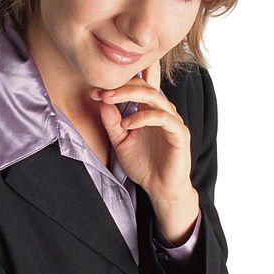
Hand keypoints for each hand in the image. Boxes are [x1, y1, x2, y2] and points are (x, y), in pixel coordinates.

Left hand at [90, 60, 199, 243]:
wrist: (160, 188)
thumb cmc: (143, 165)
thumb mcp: (120, 142)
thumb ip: (112, 122)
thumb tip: (102, 101)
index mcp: (149, 110)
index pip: (136, 87)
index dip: (116, 85)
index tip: (94, 91)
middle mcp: (162, 111)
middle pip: (144, 86)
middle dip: (121, 86)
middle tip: (101, 91)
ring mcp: (172, 121)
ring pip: (154, 97)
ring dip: (129, 95)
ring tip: (108, 100)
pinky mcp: (180, 133)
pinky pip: (163, 118)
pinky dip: (143, 117)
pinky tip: (127, 124)